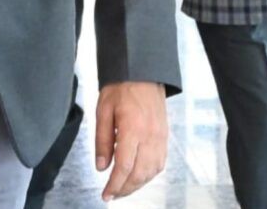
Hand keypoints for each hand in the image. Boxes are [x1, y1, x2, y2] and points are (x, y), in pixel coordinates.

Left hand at [95, 81, 166, 201]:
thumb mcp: (103, 109)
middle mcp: (150, 136)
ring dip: (137, 184)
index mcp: (133, 128)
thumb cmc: (121, 86)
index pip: (124, 166)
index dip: (115, 184)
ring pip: (151, 172)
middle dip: (125, 189)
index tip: (106, 194)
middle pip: (139, 174)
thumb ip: (102, 139)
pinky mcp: (165, 136)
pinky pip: (160, 163)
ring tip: (122, 188)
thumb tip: (102, 166)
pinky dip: (148, 175)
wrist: (143, 71)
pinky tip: (138, 175)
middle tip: (112, 195)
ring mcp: (160, 137)